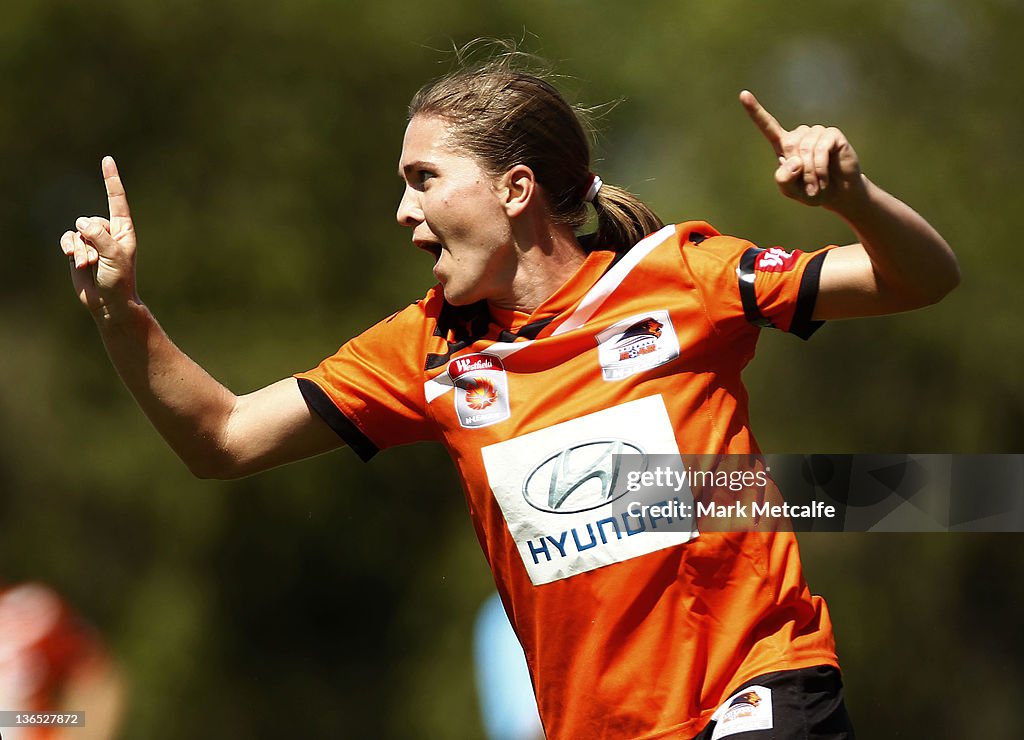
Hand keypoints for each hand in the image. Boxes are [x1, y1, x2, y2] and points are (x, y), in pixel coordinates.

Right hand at [59, 156, 138, 316]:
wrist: (108, 302)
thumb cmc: (118, 279)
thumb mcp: (114, 256)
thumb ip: (99, 236)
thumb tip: (81, 223)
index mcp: (123, 230)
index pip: (116, 200)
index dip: (111, 180)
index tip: (107, 160)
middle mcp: (107, 232)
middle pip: (89, 221)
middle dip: (90, 241)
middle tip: (98, 261)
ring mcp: (92, 240)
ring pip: (76, 232)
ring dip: (79, 250)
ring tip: (89, 265)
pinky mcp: (78, 249)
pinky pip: (67, 239)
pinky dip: (68, 249)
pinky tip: (75, 261)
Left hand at [739, 90, 864, 209]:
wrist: (838, 193)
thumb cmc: (810, 191)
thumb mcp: (790, 190)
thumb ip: (783, 179)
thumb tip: (794, 160)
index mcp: (784, 145)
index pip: (767, 126)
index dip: (755, 111)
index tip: (743, 94)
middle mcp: (799, 135)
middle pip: (790, 146)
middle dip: (799, 171)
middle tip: (808, 187)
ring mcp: (817, 132)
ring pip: (806, 149)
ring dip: (811, 172)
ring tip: (817, 185)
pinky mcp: (832, 134)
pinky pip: (821, 148)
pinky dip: (820, 168)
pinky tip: (824, 178)